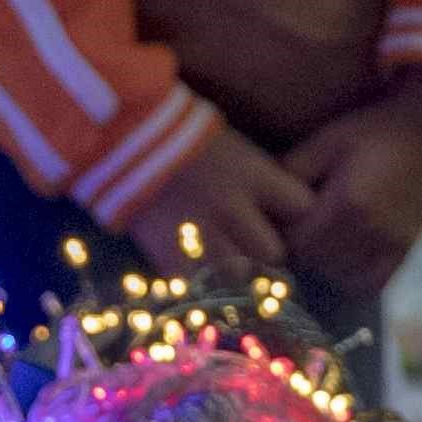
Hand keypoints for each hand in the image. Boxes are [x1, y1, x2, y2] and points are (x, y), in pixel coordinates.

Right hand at [119, 118, 316, 282]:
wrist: (119, 139)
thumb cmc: (179, 135)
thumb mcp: (230, 148)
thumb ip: (258, 181)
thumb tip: (281, 212)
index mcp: (252, 175)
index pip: (302, 206)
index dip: (294, 211)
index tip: (282, 211)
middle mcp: (233, 209)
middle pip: (274, 252)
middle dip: (263, 249)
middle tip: (247, 241)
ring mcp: (200, 236)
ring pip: (239, 277)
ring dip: (232, 271)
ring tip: (218, 257)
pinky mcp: (169, 257)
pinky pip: (199, 286)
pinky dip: (197, 281)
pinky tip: (190, 264)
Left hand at [283, 74, 421, 301]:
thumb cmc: (372, 129)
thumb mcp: (326, 140)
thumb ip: (292, 171)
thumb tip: (264, 201)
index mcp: (347, 203)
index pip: (297, 243)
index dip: (281, 236)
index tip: (277, 222)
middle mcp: (371, 230)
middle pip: (317, 262)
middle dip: (300, 251)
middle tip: (296, 231)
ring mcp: (392, 243)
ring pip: (341, 276)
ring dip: (323, 265)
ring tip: (319, 241)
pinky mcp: (407, 248)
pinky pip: (373, 282)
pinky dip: (353, 276)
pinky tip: (344, 258)